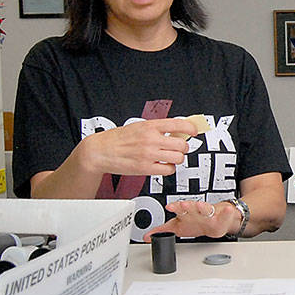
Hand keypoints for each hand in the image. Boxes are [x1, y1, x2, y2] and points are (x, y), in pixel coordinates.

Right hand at [76, 117, 198, 177]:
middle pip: (182, 144)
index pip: (179, 124)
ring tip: (168, 157)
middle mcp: (151, 139)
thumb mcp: (139, 126)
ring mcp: (149, 154)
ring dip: (176, 158)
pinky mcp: (145, 168)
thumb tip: (177, 131)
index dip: (191, 128)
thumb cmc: (118, 139)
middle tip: (177, 148)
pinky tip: (162, 165)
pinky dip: (168, 169)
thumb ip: (157, 128)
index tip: (194, 132)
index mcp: (150, 126)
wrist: (100, 151)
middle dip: (182, 147)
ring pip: (178, 158)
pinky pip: (168, 170)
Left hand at [142, 199, 237, 241]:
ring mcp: (209, 213)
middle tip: (182, 204)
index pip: (179, 209)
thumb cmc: (195, 223)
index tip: (169, 207)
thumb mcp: (177, 227)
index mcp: (185, 213)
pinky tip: (228, 210)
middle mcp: (196, 211)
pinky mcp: (221, 218)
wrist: (215, 220)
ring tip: (200, 205)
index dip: (175, 207)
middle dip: (187, 206)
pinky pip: (224, 215)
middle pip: (191, 207)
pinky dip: (226, 212)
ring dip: (202, 207)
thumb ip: (162, 231)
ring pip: (205, 209)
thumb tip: (147, 237)